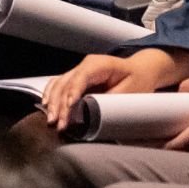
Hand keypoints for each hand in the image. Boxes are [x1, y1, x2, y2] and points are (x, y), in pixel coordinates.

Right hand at [40, 51, 178, 130]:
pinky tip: (47, 106)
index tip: (69, 109)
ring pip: (58, 84)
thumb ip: (110, 100)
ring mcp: (78, 70)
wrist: (141, 70)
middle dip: (59, 104)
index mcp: (98, 64)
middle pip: (65, 83)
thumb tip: (92, 111)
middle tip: (58, 123)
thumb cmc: (138, 80)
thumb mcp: (131, 91)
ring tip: (51, 119)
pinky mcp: (76, 77)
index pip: (80, 78)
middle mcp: (84, 65)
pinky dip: (51, 95)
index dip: (73, 93)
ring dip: (52, 102)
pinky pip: (58, 84)